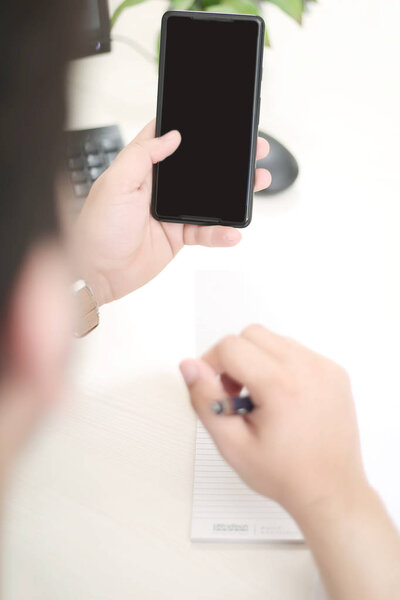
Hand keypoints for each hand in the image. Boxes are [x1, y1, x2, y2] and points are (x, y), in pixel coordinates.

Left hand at [76, 120, 270, 304]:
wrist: (97, 272)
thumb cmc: (97, 228)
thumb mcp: (115, 183)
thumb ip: (142, 155)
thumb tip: (171, 135)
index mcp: (142, 167)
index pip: (169, 139)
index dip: (191, 128)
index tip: (216, 119)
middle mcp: (160, 188)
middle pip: (199, 168)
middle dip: (227, 159)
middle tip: (251, 149)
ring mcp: (172, 212)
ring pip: (211, 198)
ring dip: (234, 193)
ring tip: (257, 182)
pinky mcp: (179, 236)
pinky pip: (206, 232)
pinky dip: (221, 233)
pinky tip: (232, 231)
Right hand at [179, 324, 367, 521]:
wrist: (331, 490)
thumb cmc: (287, 474)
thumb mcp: (232, 444)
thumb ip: (205, 400)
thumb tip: (191, 367)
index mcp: (281, 385)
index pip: (230, 346)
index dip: (212, 364)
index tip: (216, 389)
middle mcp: (307, 369)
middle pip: (252, 335)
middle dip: (235, 360)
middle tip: (237, 396)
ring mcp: (324, 368)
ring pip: (274, 340)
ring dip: (258, 361)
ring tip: (260, 398)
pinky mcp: (334, 372)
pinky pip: (296, 350)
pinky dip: (281, 365)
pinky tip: (282, 397)